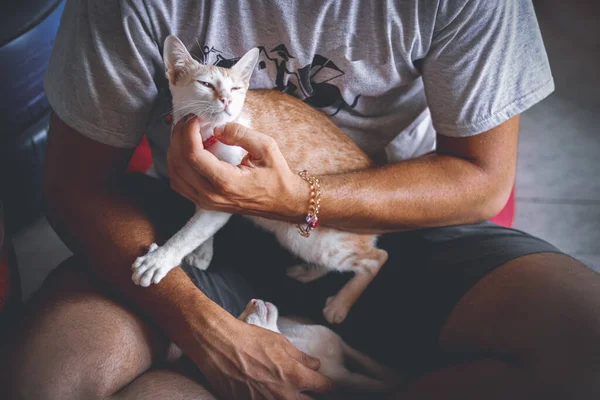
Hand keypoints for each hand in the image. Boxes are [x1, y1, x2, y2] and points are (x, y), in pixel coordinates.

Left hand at [167, 117, 307, 220]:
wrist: (282, 202)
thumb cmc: (276, 176)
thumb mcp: (266, 147)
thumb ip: (240, 134)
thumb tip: (216, 127)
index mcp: (226, 181)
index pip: (192, 154)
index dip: (188, 131)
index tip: (196, 117)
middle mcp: (211, 194)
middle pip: (178, 162)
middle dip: (179, 136)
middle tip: (190, 121)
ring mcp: (205, 201)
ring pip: (174, 173)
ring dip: (175, 149)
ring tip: (187, 133)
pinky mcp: (204, 202)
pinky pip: (179, 183)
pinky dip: (177, 164)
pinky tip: (189, 151)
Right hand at [190, 317, 333, 398]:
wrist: (220, 346)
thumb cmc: (250, 340)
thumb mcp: (281, 343)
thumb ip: (301, 358)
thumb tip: (314, 365)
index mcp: (295, 377)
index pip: (324, 387)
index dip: (326, 383)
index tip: (324, 381)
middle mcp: (283, 396)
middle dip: (310, 396)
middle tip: (307, 389)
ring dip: (291, 398)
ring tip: (284, 388)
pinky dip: (270, 399)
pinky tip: (267, 391)